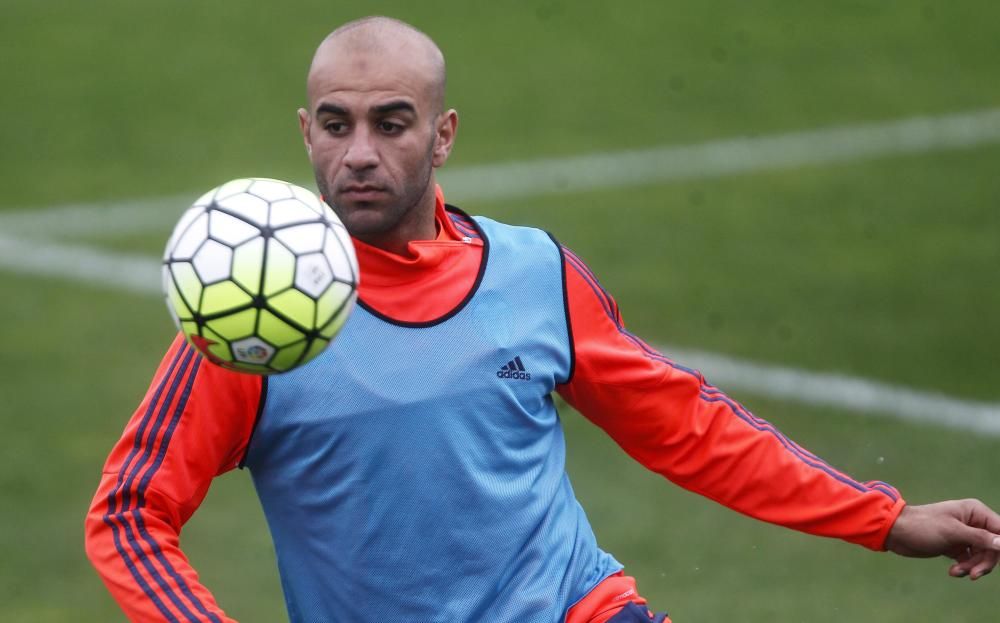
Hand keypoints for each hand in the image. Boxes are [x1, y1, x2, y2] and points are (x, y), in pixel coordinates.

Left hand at [885, 499, 999, 579]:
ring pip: (982, 556)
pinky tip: (953, 572)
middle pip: (993, 547)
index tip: (997, 558)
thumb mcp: (953, 532)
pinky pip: (970, 560)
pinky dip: (964, 567)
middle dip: (985, 562)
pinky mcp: (956, 547)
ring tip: (957, 571)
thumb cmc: (923, 526)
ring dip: (973, 567)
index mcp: (975, 512)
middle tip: (974, 574)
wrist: (896, 532)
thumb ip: (980, 538)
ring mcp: (965, 535)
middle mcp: (973, 522)